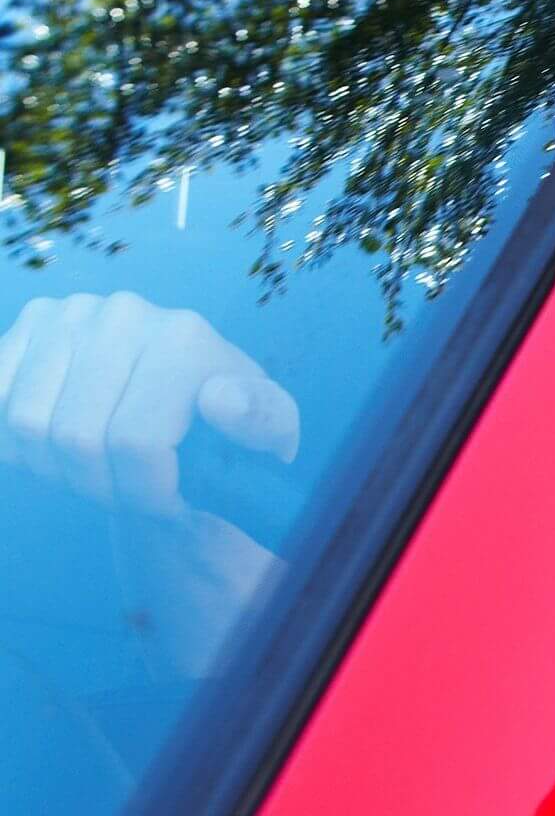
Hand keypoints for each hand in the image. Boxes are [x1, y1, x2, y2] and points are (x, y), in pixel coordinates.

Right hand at [0, 292, 299, 516]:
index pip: (135, 443)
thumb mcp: (269, 430)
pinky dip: (14, 443)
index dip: (144, 493)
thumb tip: (218, 398)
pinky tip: (53, 446)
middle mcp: (124, 313)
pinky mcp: (25, 326)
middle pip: (75, 438)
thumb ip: (264, 421)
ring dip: (54, 469)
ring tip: (95, 468)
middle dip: (98, 486)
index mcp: (185, 337)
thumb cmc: (227, 423)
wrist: (179, 394)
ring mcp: (68, 314)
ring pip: (25, 427)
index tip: (169, 501)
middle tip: (125, 490)